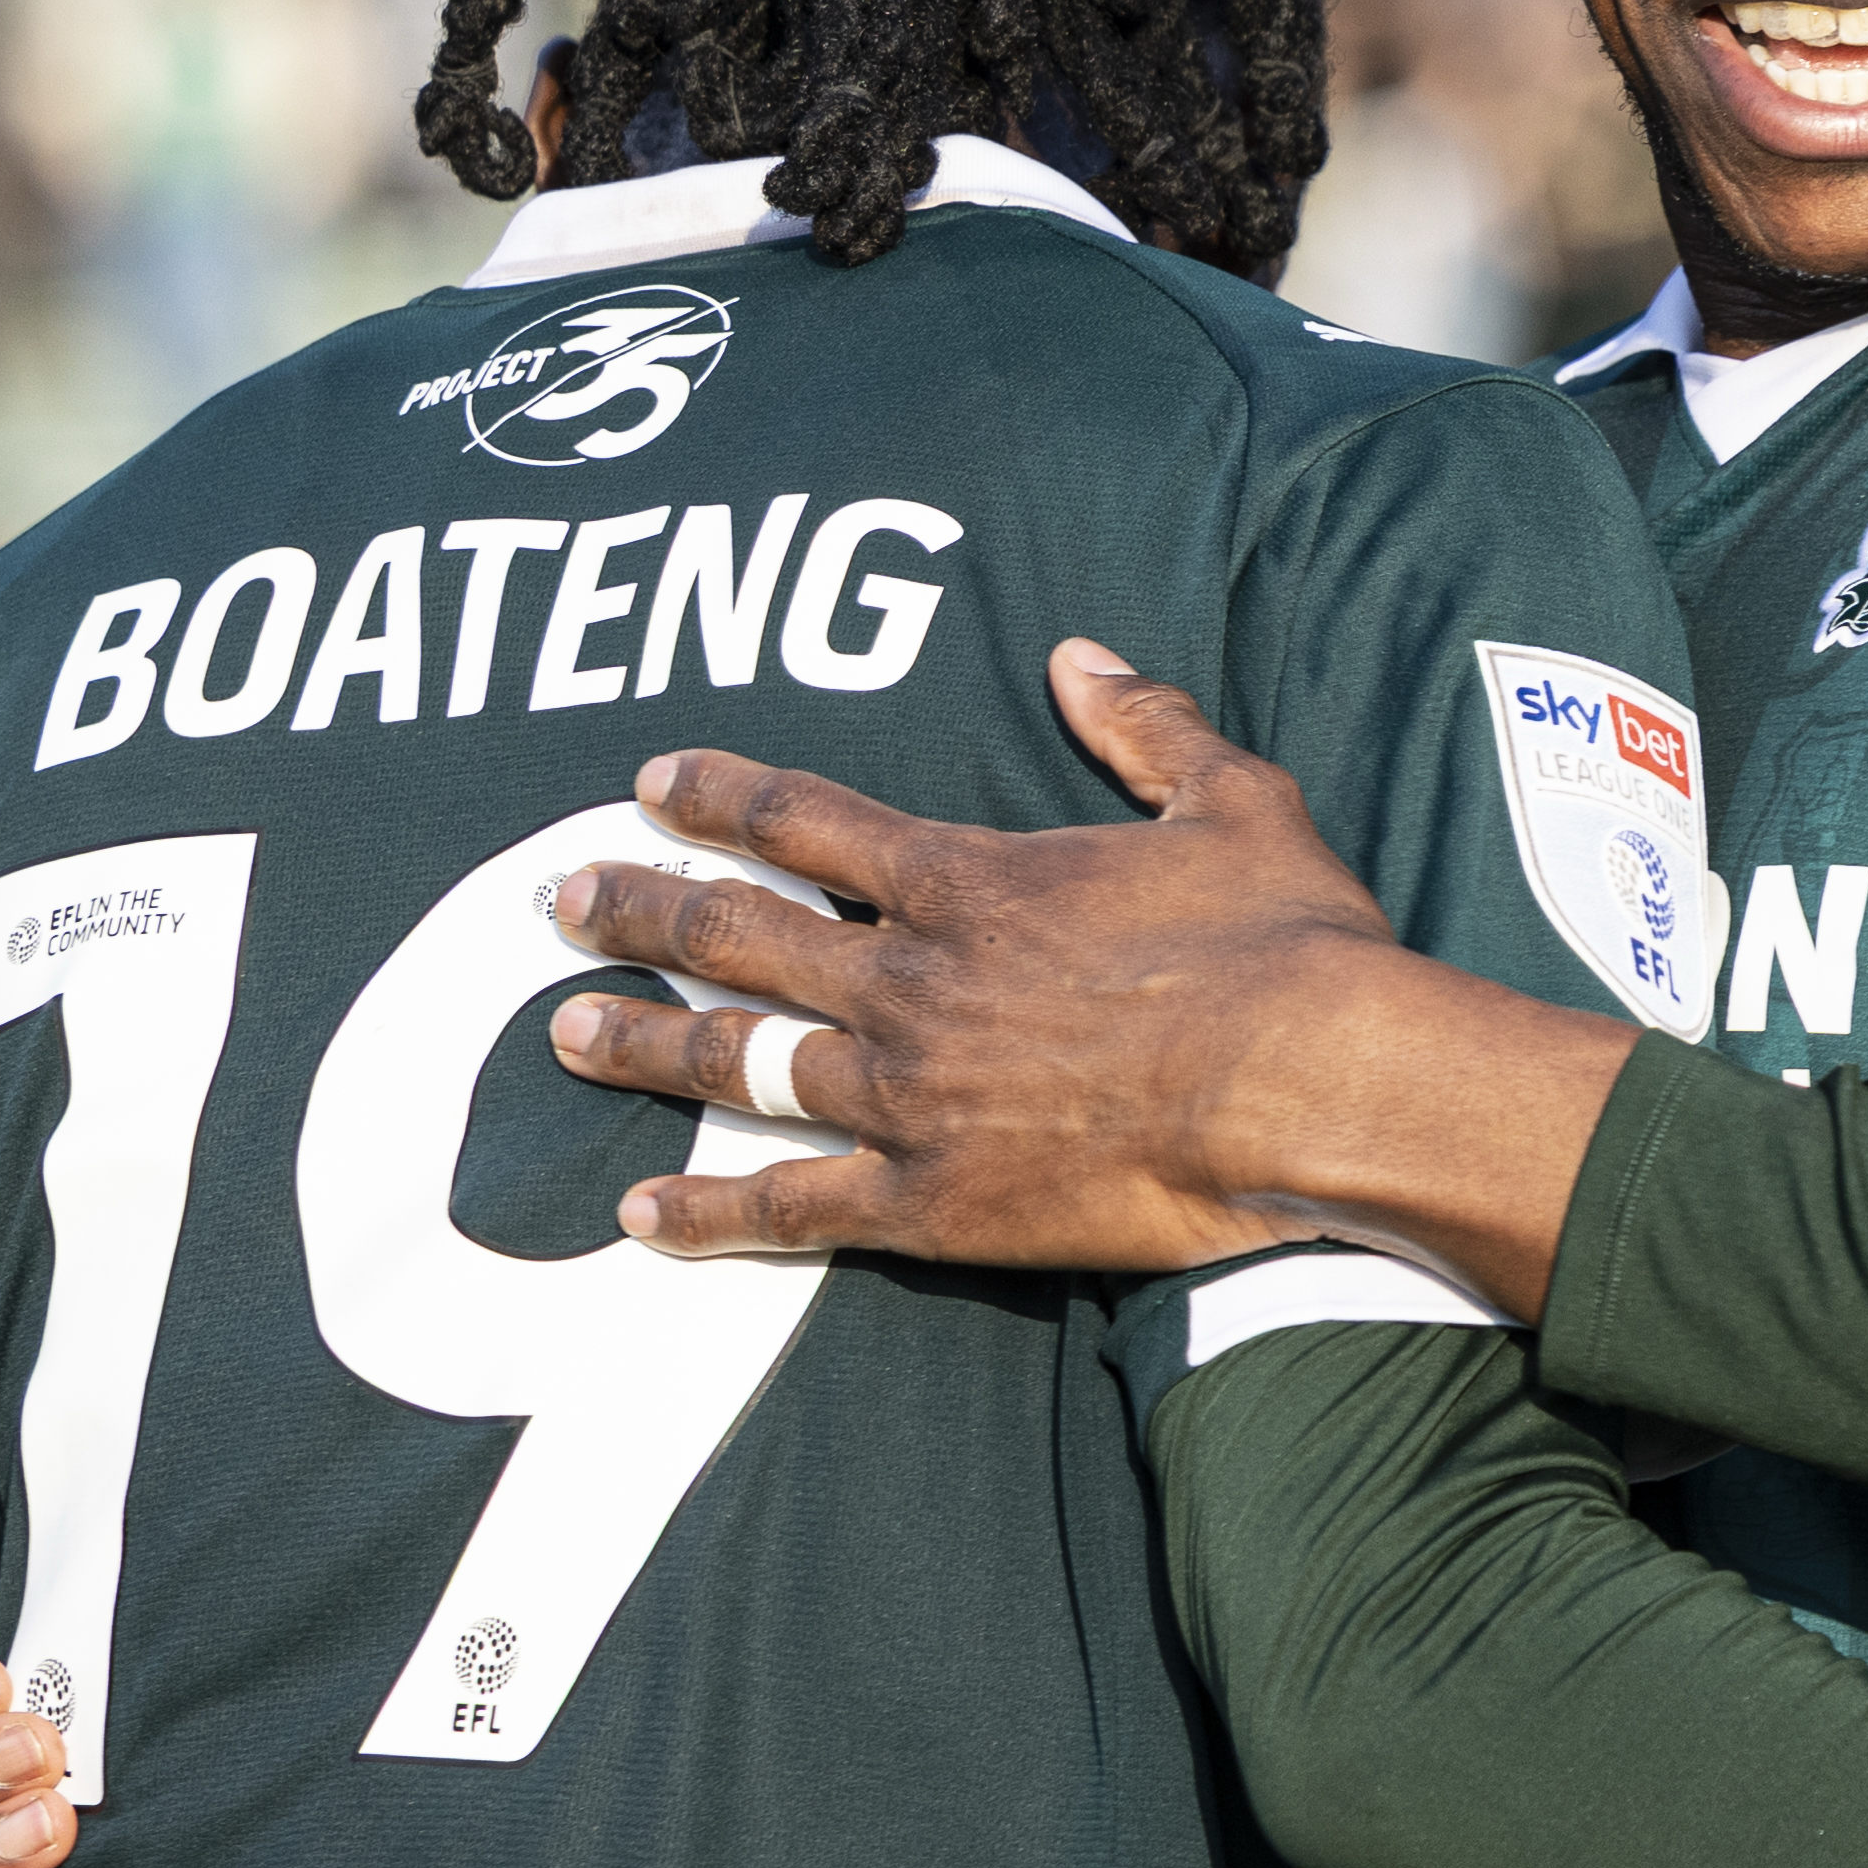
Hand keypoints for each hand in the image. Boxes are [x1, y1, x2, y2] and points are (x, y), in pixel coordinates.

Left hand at [542, 641, 1633, 1304]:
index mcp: (968, 882)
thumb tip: (1081, 653)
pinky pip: (790, 1207)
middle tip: (558, 898)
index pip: (805, 821)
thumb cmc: (1286, 943)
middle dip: (636, 908)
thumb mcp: (1235, 800)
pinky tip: (641, 1215)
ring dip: (640, 1041)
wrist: (1309, 1084)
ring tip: (564, 1029)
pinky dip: (708, 1211)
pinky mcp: (929, 1202)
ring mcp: (904, 1096)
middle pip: (733, 934)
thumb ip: (1146, 727)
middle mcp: (907, 981)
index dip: (719, 794)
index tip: (649, 782)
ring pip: (733, 1060)